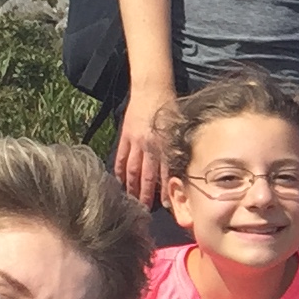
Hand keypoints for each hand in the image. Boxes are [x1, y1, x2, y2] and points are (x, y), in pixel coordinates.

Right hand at [113, 86, 175, 208]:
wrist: (152, 88)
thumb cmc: (169, 106)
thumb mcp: (178, 126)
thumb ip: (177, 147)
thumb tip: (180, 168)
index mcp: (164, 144)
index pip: (165, 173)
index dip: (164, 190)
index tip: (165, 205)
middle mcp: (150, 146)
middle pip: (146, 176)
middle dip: (145, 194)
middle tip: (143, 210)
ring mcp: (135, 141)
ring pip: (132, 169)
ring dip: (131, 186)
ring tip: (129, 201)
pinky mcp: (125, 136)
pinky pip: (121, 157)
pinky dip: (119, 170)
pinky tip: (118, 182)